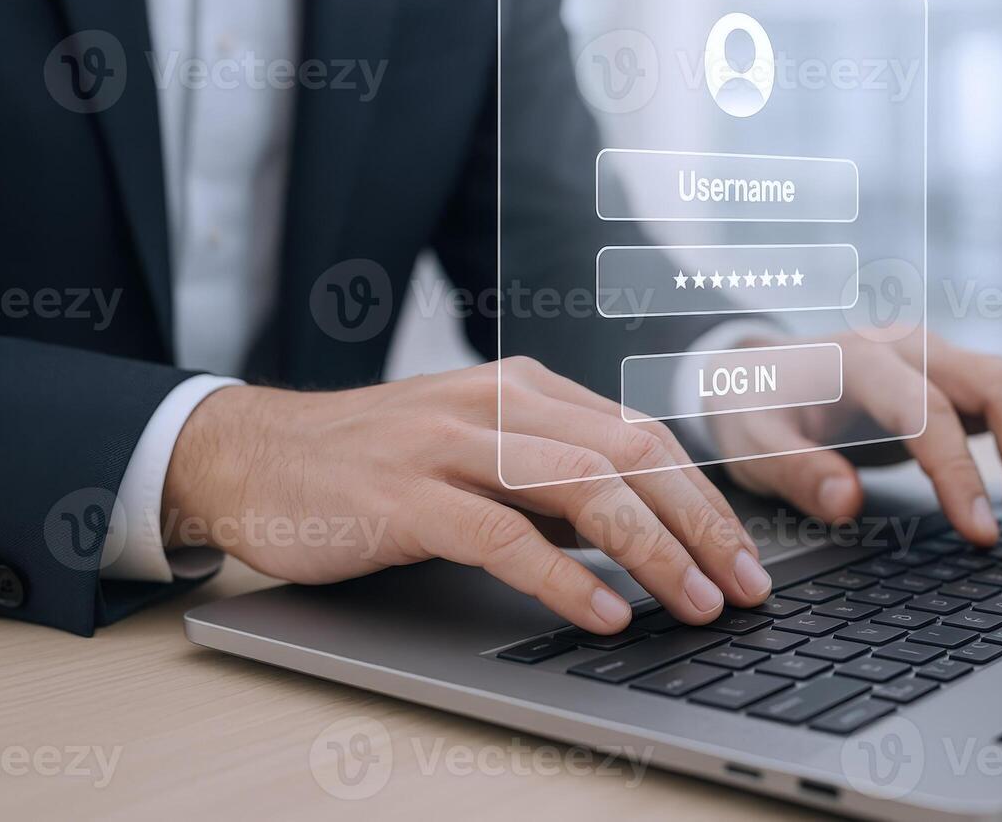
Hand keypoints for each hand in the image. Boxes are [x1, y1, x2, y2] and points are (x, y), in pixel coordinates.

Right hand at [162, 357, 771, 633]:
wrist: (253, 455)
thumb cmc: (374, 464)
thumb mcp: (478, 455)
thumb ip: (553, 483)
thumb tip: (640, 533)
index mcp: (525, 389)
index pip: (642, 435)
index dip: (705, 497)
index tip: (746, 553)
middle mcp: (498, 404)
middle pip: (631, 455)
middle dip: (702, 524)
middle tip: (747, 585)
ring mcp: (451, 445)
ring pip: (583, 487)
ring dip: (654, 551)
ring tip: (698, 603)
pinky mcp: (406, 496)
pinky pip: (506, 536)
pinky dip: (566, 578)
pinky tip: (605, 613)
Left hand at [714, 331, 1001, 549]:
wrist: (758, 369)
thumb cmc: (756, 406)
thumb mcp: (752, 441)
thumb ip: (795, 470)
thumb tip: (847, 503)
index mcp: (863, 360)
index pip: (932, 413)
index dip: (963, 474)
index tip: (983, 534)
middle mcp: (914, 347)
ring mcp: (943, 357)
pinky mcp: (959, 377)